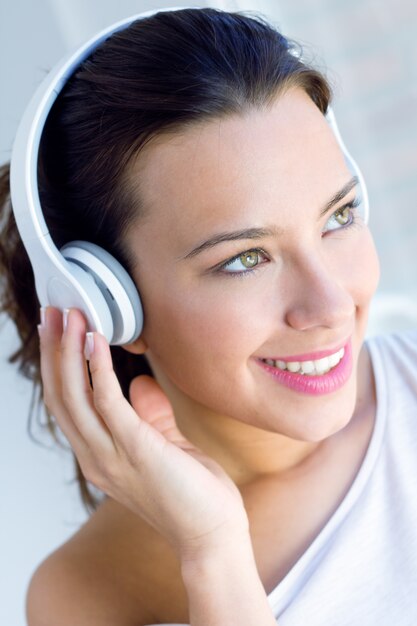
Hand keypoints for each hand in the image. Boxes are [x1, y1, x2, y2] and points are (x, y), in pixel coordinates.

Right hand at [37, 307, 248, 560]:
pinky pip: (108, 403)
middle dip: (54, 351)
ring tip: (70, 316)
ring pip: (75, 396)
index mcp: (98, 455)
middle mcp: (94, 456)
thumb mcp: (165, 444)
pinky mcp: (136, 450)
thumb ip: (149, 415)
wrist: (212, 534)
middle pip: (60, 396)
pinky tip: (96, 341)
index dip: (58, 366)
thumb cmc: (192, 492)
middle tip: (54, 312)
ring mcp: (111, 456)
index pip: (66, 405)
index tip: (59, 331)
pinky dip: (98, 370)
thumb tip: (139, 384)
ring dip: (70, 352)